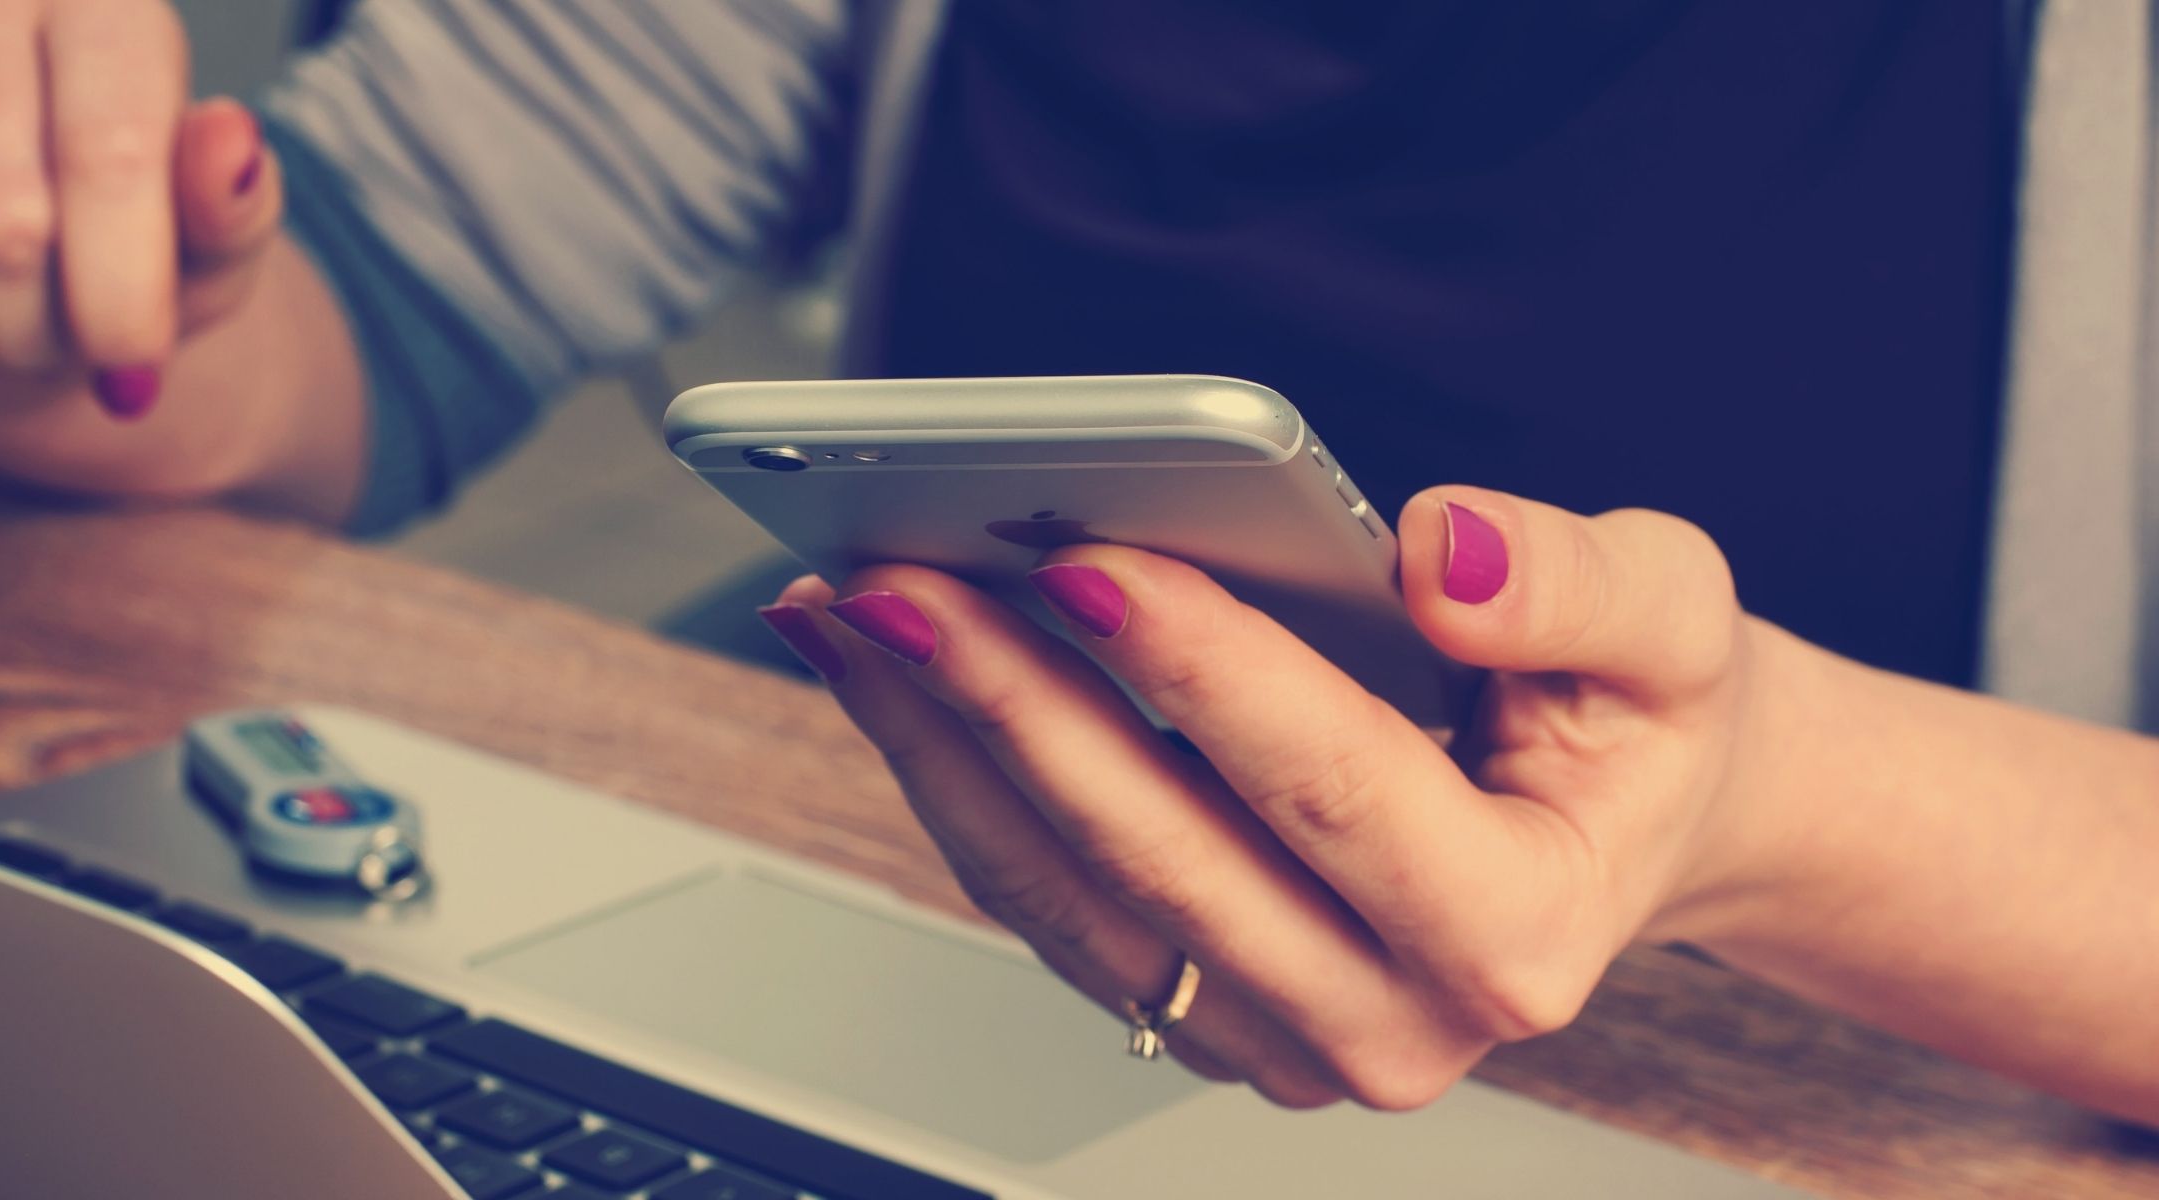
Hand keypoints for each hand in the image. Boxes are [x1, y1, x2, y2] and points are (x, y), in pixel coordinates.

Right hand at [0, 0, 279, 421]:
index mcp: (103, 7)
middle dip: (39, 328)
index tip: (135, 364)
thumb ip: (231, 209)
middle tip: (55, 336)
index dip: (120, 289)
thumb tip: (231, 142)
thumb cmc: (120, 248)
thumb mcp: (207, 248)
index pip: (107, 155)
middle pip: (3, 223)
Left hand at [761, 486, 1796, 1108]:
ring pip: (1068, 895)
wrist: (1620, 822)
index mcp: (1517, 934)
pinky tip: (895, 677)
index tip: (1082, 560)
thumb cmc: (1638, 721)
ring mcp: (1280, 1038)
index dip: (1200, 671)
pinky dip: (958, 783)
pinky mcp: (1202, 1012)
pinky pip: (1049, 904)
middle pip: (1159, 854)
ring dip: (943, 748)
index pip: (1331, 788)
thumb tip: (1440, 554)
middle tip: (897, 581)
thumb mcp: (1673, 622)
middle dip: (1012, 704)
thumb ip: (1578, 586)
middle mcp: (1390, 1023)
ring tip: (852, 615)